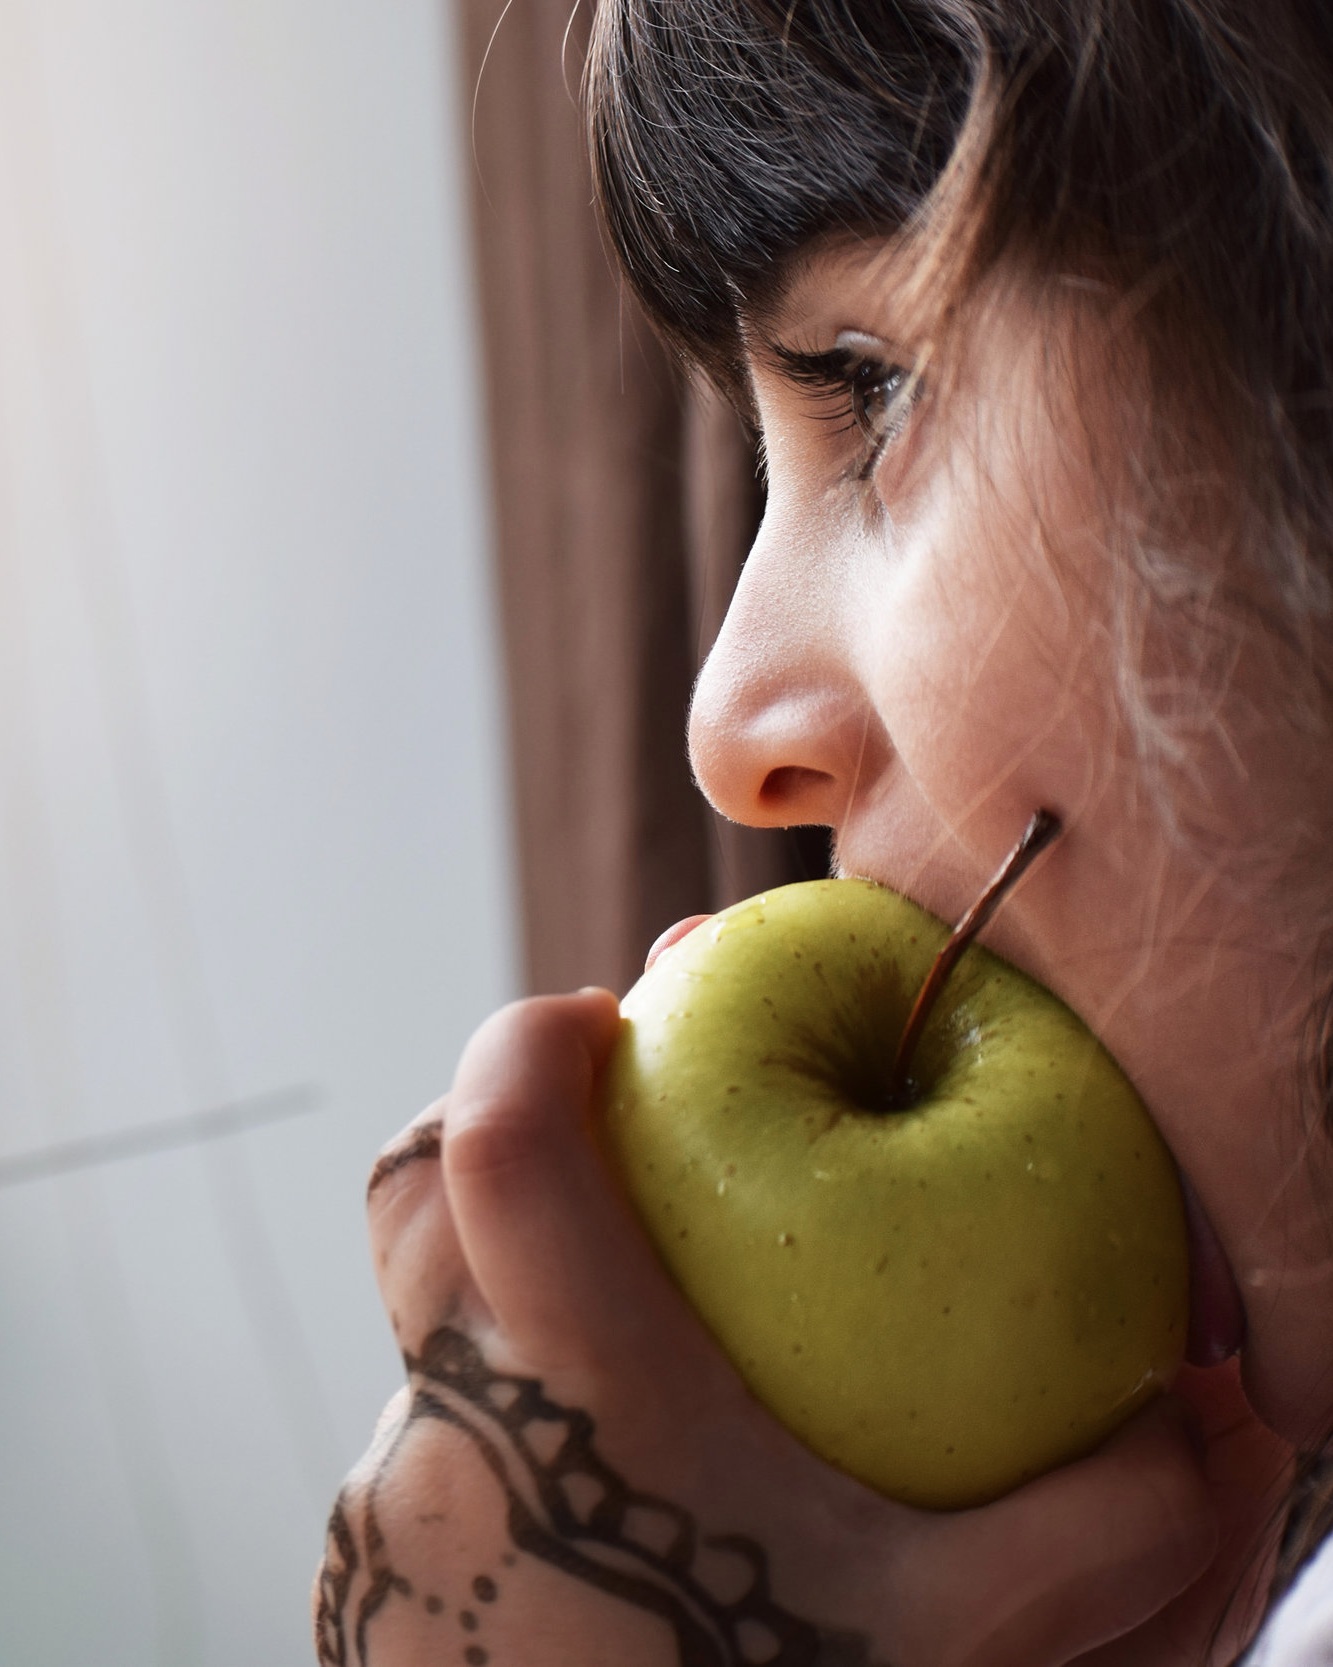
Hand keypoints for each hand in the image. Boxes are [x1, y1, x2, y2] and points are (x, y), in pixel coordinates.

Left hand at [314, 990, 1258, 1666]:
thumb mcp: (969, 1650)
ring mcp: (384, 1524)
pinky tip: (612, 1474)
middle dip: (508, 1127)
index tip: (600, 1011)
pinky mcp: (371, 1596)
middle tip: (620, 1126)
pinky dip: (506, 1408)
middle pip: (418, 1201)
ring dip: (510, 1279)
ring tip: (637, 1309)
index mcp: (571, 1393)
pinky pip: (425, 1442)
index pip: (493, 1141)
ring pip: (424, 1328)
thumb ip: (1106, 1519)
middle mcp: (444, 1436)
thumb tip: (1219, 1418)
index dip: (529, 1041)